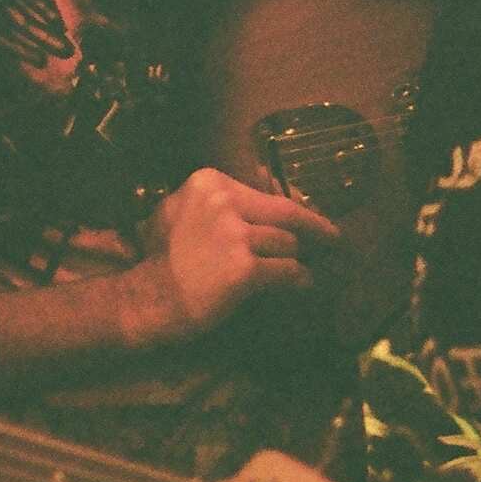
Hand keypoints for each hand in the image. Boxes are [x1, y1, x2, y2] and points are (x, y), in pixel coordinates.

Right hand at [135, 168, 341, 341]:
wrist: (146, 298)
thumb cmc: (163, 259)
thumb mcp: (180, 211)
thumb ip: (218, 201)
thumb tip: (265, 187)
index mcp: (210, 183)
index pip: (264, 194)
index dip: (291, 209)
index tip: (306, 220)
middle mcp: (224, 202)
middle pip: (285, 215)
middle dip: (315, 228)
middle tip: (334, 238)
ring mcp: (235, 235)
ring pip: (288, 244)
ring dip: (297, 260)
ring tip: (303, 271)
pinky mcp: (244, 269)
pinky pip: (287, 272)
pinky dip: (299, 280)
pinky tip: (303, 286)